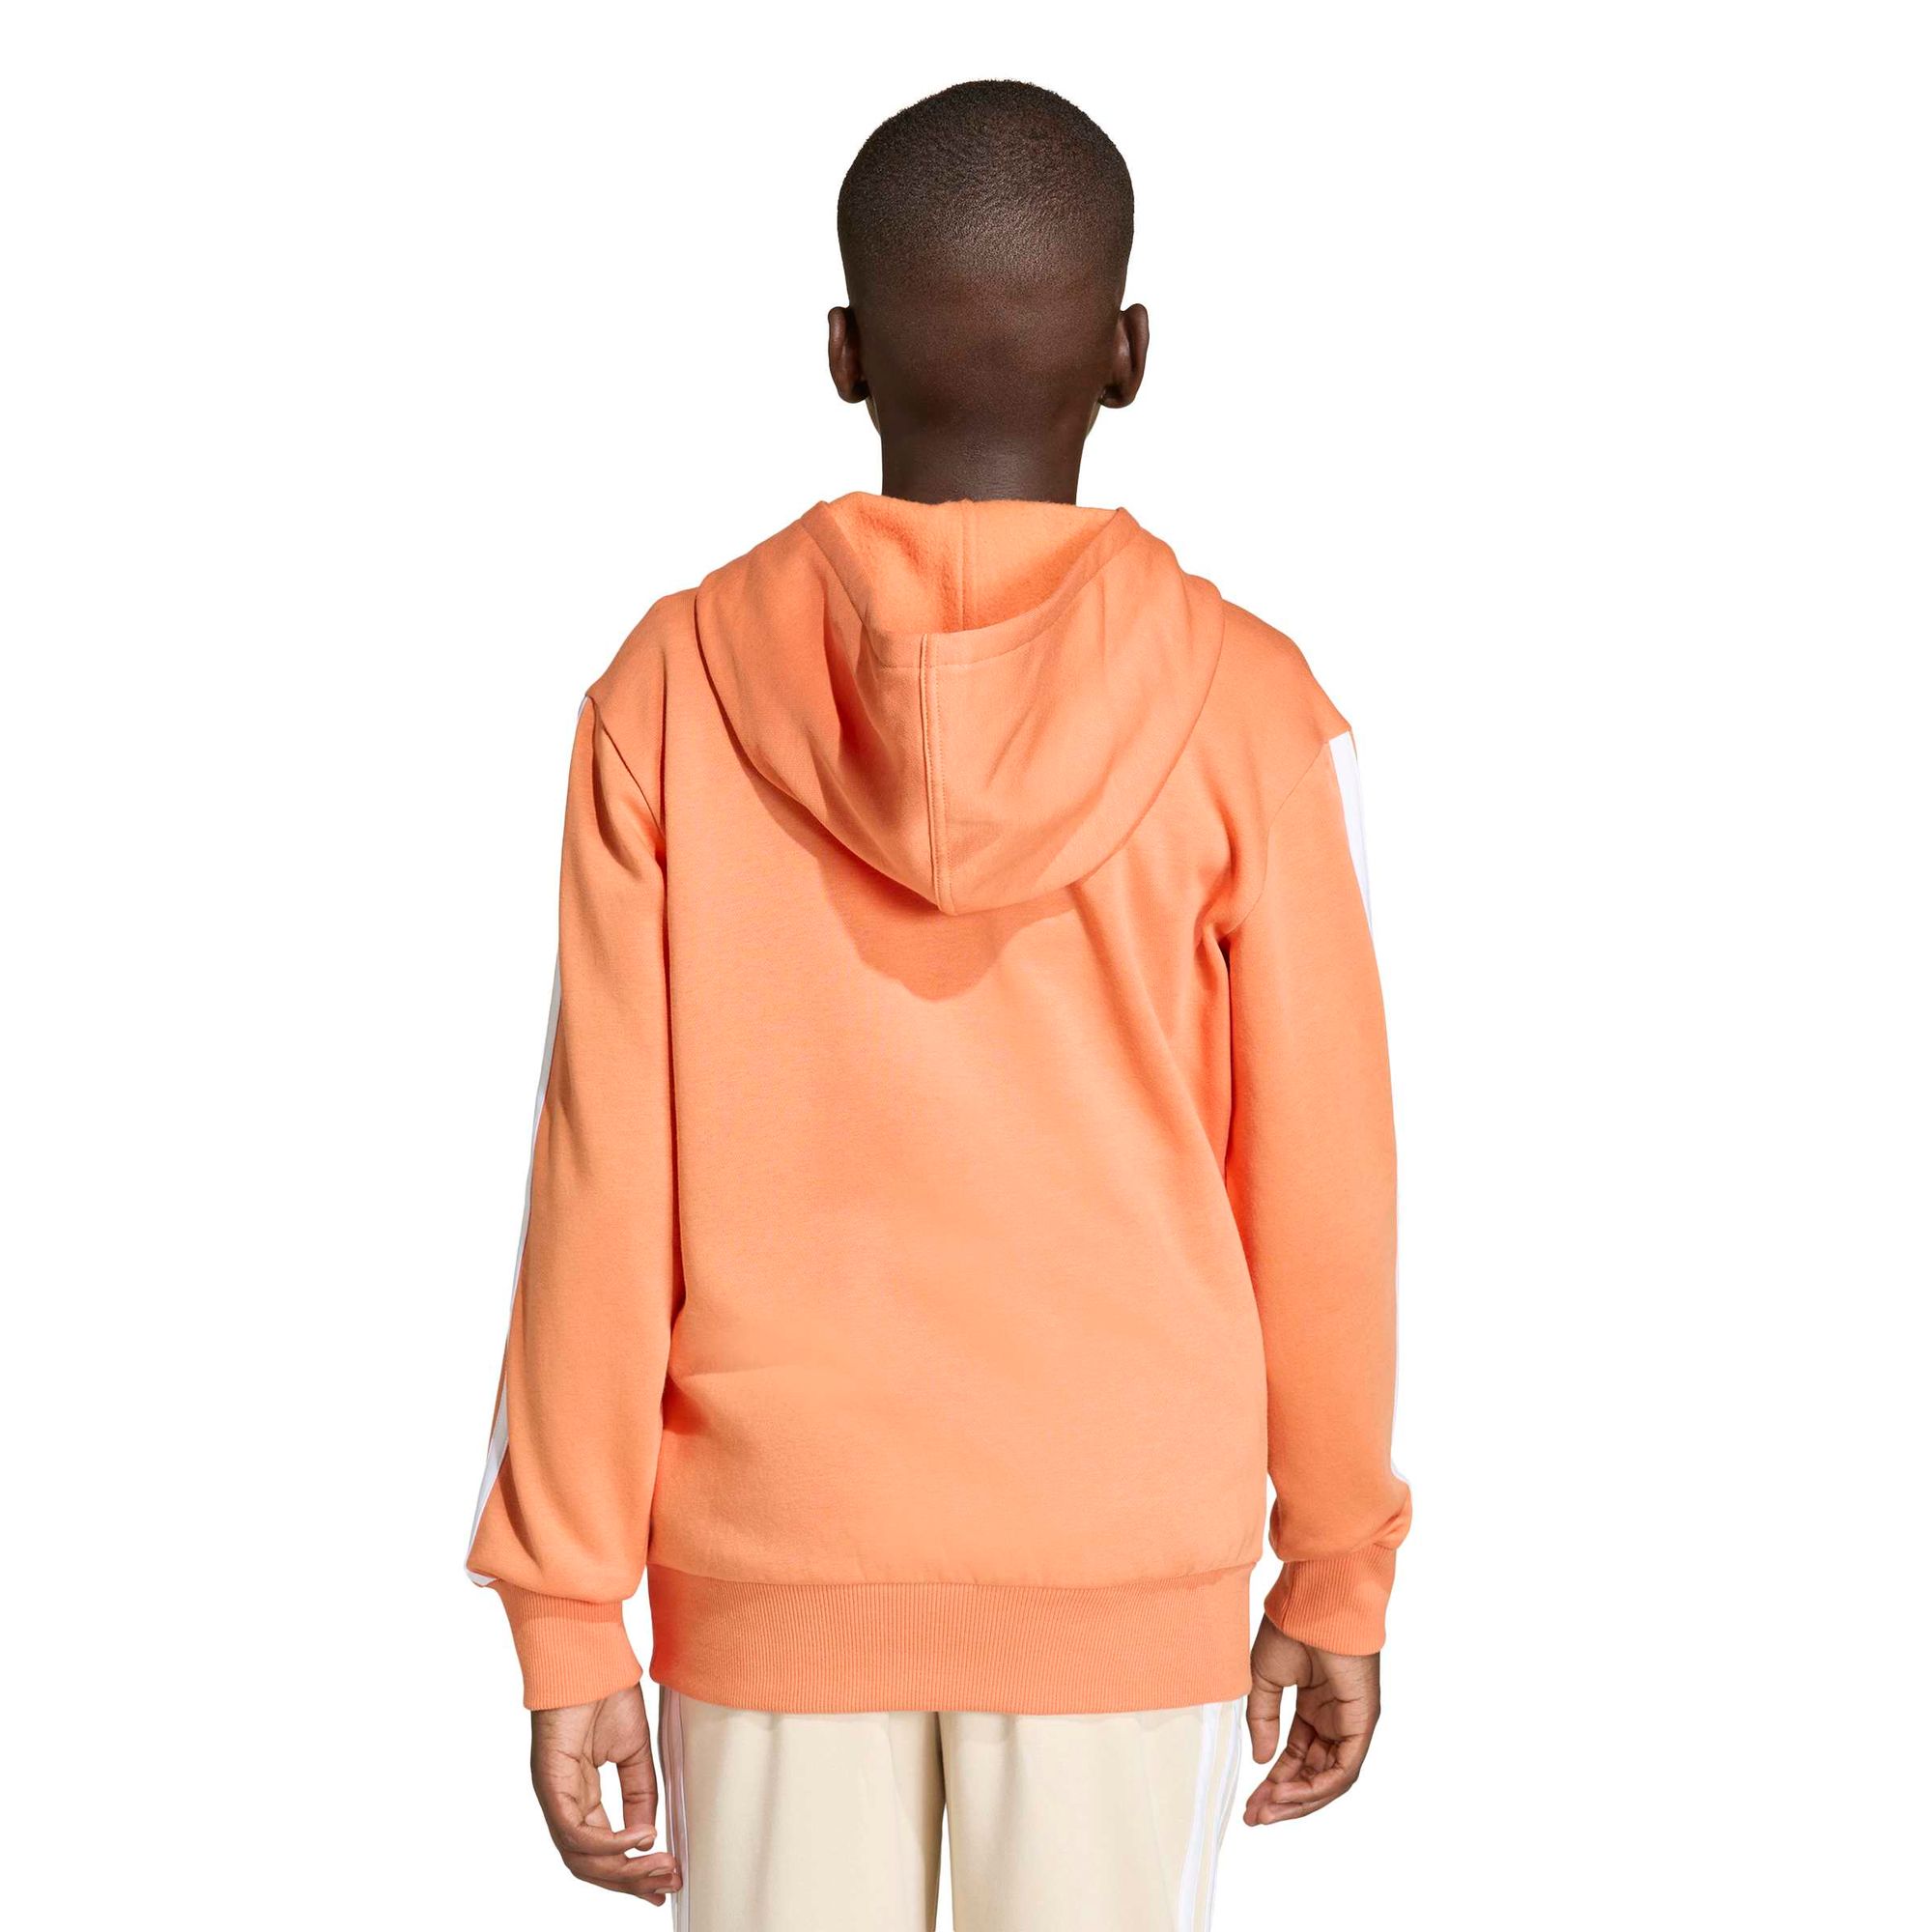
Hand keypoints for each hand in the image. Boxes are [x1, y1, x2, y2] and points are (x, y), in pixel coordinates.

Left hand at [530, 1685, 680, 1903]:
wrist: (589, 1658)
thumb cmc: (605, 1693)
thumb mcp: (633, 1752)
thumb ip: (640, 1794)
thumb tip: (648, 1837)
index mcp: (580, 1797)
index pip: (600, 1852)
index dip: (631, 1873)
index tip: (665, 1882)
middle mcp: (562, 1803)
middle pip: (590, 1865)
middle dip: (631, 1881)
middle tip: (668, 1881)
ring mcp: (553, 1796)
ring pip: (581, 1858)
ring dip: (623, 1870)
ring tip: (659, 1865)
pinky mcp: (550, 1785)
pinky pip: (575, 1832)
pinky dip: (609, 1842)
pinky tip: (639, 1837)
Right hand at [1243, 1618, 1380, 1823]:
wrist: (1315, 1601)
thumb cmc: (1291, 1627)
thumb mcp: (1264, 1679)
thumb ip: (1262, 1719)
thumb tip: (1261, 1759)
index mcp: (1315, 1707)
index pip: (1297, 1756)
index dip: (1274, 1781)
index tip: (1250, 1802)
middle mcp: (1335, 1720)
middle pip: (1313, 1773)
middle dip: (1284, 1798)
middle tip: (1255, 1816)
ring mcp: (1351, 1723)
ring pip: (1330, 1779)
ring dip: (1299, 1799)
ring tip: (1267, 1810)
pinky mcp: (1363, 1723)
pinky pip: (1344, 1769)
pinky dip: (1318, 1787)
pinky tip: (1289, 1794)